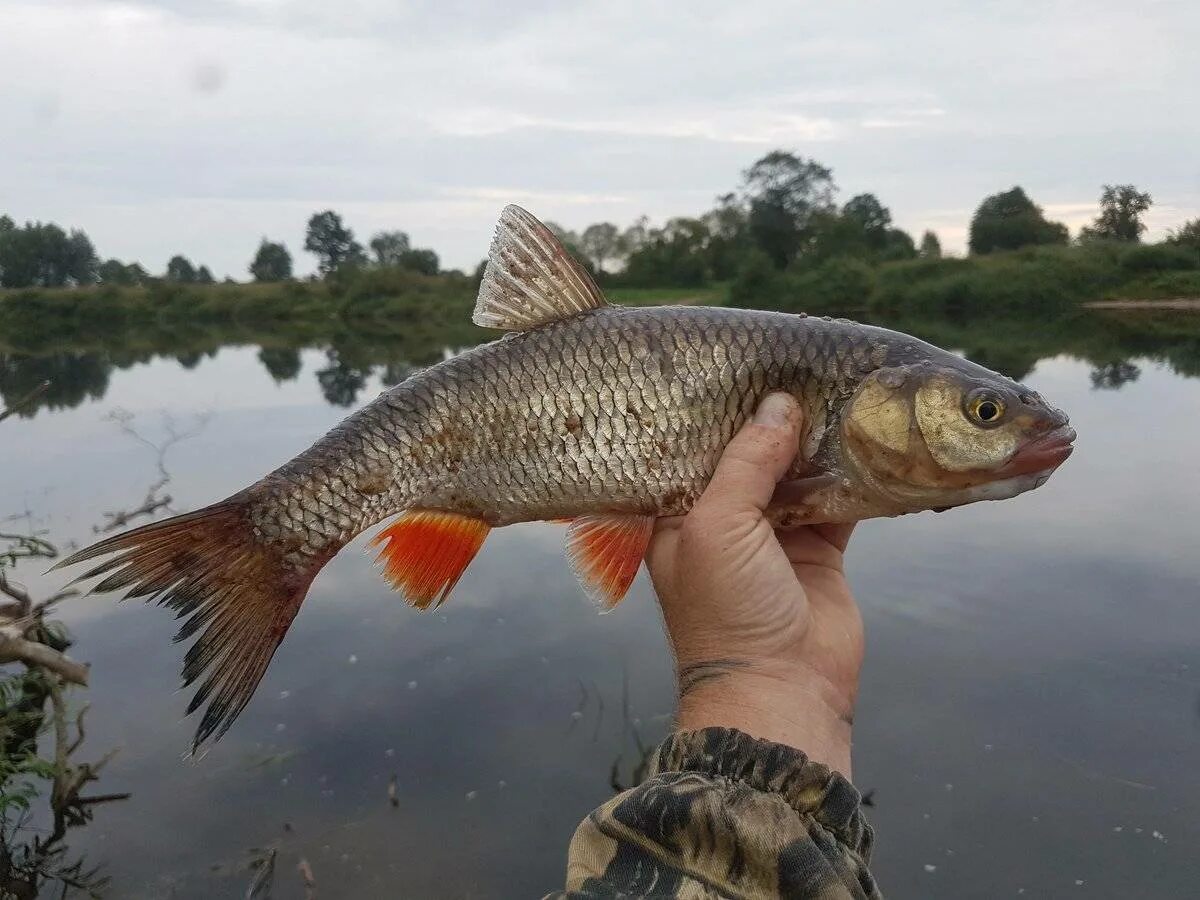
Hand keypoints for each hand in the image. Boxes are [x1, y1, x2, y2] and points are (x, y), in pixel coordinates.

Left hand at [646, 393, 863, 775]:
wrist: (780, 691)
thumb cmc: (726, 611)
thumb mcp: (717, 524)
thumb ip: (746, 461)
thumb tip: (778, 404)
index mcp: (678, 510)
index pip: (695, 443)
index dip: (719, 407)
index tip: (745, 361)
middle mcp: (723, 517)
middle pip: (751, 451)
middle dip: (775, 417)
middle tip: (801, 365)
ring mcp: (773, 533)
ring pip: (797, 470)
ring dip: (817, 439)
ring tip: (838, 389)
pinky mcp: (819, 549)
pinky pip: (838, 498)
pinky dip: (852, 472)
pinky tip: (867, 436)